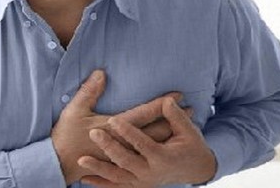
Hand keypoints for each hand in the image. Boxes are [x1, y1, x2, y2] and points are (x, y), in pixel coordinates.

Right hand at [51, 70, 180, 184]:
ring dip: (169, 134)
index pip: (144, 113)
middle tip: (193, 110)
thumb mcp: (74, 110)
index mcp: (114, 127)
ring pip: (153, 145)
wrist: (59, 164)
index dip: (162, 103)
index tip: (179, 95)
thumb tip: (101, 72)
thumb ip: (89, 90)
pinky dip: (158, 150)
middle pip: (155, 130)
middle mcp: (123, 142)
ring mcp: (123, 155)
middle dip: (174, 119)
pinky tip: (166, 146)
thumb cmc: (66, 136)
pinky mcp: (120, 164)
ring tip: (184, 126)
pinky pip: (145, 157)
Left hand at [78, 97, 216, 187]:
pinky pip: (115, 187)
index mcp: (162, 156)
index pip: (142, 142)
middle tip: (94, 133)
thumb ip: (175, 115)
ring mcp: (143, 181)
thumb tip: (166, 100)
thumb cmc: (192, 146)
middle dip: (109, 147)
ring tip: (82, 160)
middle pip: (126, 159)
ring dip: (99, 169)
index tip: (112, 120)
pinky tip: (85, 179)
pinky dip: (101, 184)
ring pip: (117, 176)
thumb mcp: (189, 130)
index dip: (128, 131)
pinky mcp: (137, 185)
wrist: (197, 170)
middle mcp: (151, 172)